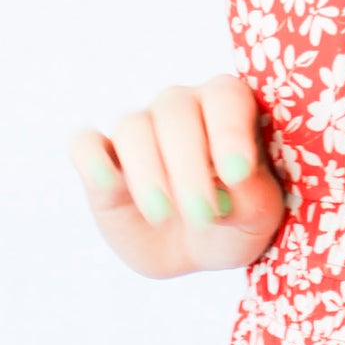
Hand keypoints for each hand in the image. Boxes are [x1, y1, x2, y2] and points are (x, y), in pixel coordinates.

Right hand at [67, 76, 286, 278]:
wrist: (195, 248)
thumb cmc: (236, 220)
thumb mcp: (259, 218)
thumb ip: (254, 197)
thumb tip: (236, 181)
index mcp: (228, 106)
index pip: (226, 96)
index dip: (230, 131)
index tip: (237, 175)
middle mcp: (182, 106)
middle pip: (175, 112)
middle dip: (188, 166)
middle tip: (202, 214)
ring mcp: (139, 129)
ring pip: (132, 127)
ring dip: (147, 172)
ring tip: (163, 215)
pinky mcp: (103, 160)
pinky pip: (86, 145)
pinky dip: (92, 160)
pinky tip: (107, 183)